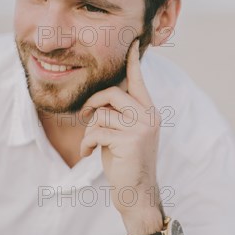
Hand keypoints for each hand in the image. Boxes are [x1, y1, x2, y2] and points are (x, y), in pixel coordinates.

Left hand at [79, 39, 161, 217]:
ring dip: (90, 130)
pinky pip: (96, 131)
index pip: (138, 80)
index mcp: (149, 110)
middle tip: (85, 115)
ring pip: (101, 113)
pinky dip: (87, 143)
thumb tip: (103, 96)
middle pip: (112, 93)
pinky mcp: (130, 140)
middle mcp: (148, 115)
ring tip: (92, 143)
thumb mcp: (127, 133)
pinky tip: (90, 153)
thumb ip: (120, 113)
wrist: (136, 192)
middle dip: (93, 103)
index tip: (133, 41)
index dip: (133, 61)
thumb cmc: (127, 161)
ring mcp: (141, 127)